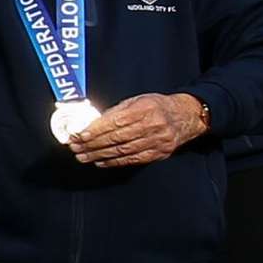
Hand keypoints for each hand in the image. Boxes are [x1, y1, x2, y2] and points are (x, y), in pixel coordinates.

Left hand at [69, 92, 209, 169]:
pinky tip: (100, 162)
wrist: (187, 116)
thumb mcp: (138, 100)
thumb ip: (117, 111)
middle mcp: (153, 125)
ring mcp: (158, 141)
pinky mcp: (160, 153)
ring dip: (99, 155)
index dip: (96, 130)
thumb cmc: (157, 106)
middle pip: (117, 138)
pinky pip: (133, 159)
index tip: (79, 135)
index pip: (116, 121)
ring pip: (123, 150)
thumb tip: (93, 123)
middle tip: (75, 147)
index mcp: (145, 108)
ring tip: (83, 156)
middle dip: (93, 144)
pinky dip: (115, 162)